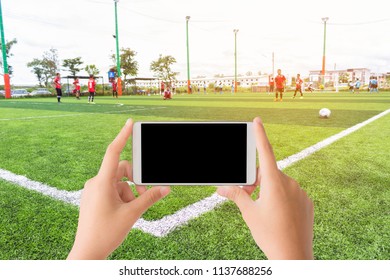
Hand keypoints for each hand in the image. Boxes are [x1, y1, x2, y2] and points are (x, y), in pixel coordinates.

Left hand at [67, 119, 169, 259]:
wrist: (87, 252)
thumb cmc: (105, 234)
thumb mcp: (132, 214)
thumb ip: (150, 198)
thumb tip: (166, 187)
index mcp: (102, 183)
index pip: (113, 152)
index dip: (122, 135)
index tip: (130, 122)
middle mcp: (96, 183)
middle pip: (122, 170)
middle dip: (135, 181)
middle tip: (143, 196)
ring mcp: (93, 190)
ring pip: (118, 182)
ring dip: (129, 192)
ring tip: (131, 210)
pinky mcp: (94, 198)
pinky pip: (112, 189)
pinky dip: (122, 196)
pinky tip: (124, 212)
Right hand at [217, 117, 313, 259]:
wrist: (294, 256)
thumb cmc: (270, 235)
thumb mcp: (249, 213)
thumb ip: (236, 196)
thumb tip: (221, 188)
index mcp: (274, 183)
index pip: (265, 152)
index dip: (260, 135)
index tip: (258, 120)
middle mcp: (289, 184)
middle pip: (268, 172)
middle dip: (256, 180)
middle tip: (248, 195)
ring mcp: (300, 192)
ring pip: (279, 183)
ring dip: (268, 189)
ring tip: (263, 209)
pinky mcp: (307, 202)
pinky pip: (291, 192)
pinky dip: (281, 197)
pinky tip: (277, 214)